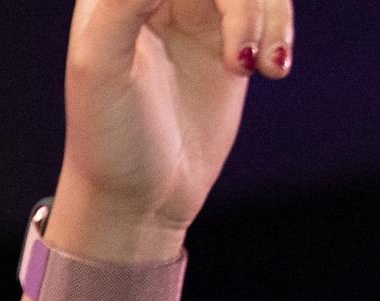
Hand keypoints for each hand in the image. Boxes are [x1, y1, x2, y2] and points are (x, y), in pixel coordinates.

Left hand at [57, 0, 292, 257]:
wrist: (137, 202)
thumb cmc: (107, 139)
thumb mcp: (101, 66)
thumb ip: (124, 1)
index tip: (221, 29)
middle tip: (239, 50)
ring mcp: (196, 11)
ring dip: (266, 14)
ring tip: (254, 67)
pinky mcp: (229, 36)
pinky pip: (269, 7)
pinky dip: (279, 29)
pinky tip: (272, 68)